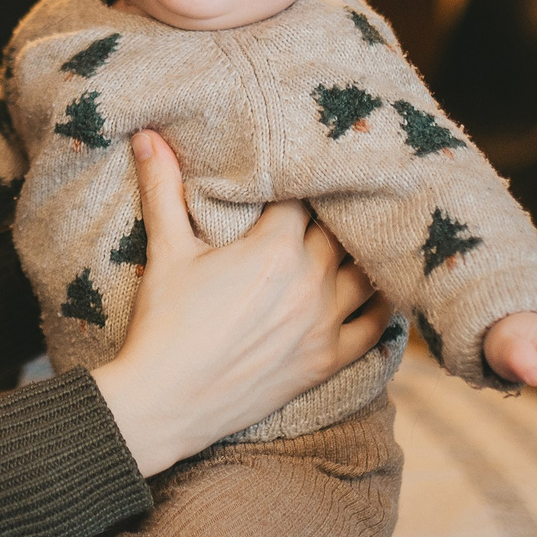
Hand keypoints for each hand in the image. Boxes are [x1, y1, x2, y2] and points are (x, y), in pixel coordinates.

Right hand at [90, 130, 386, 476]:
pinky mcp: (326, 361)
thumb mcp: (166, 252)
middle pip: (341, 229)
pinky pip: (376, 328)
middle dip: (335, 211)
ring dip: (365, 253)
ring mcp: (324, 324)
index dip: (303, 179)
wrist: (165, 403)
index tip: (304, 165)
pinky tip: (387, 291)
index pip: (304, 195)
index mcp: (275, 248)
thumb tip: (148, 134)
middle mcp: (311, 281)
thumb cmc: (163, 325)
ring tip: (365, 236)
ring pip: (368, 273)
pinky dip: (385, 306)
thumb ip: (164, 189)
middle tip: (339, 195)